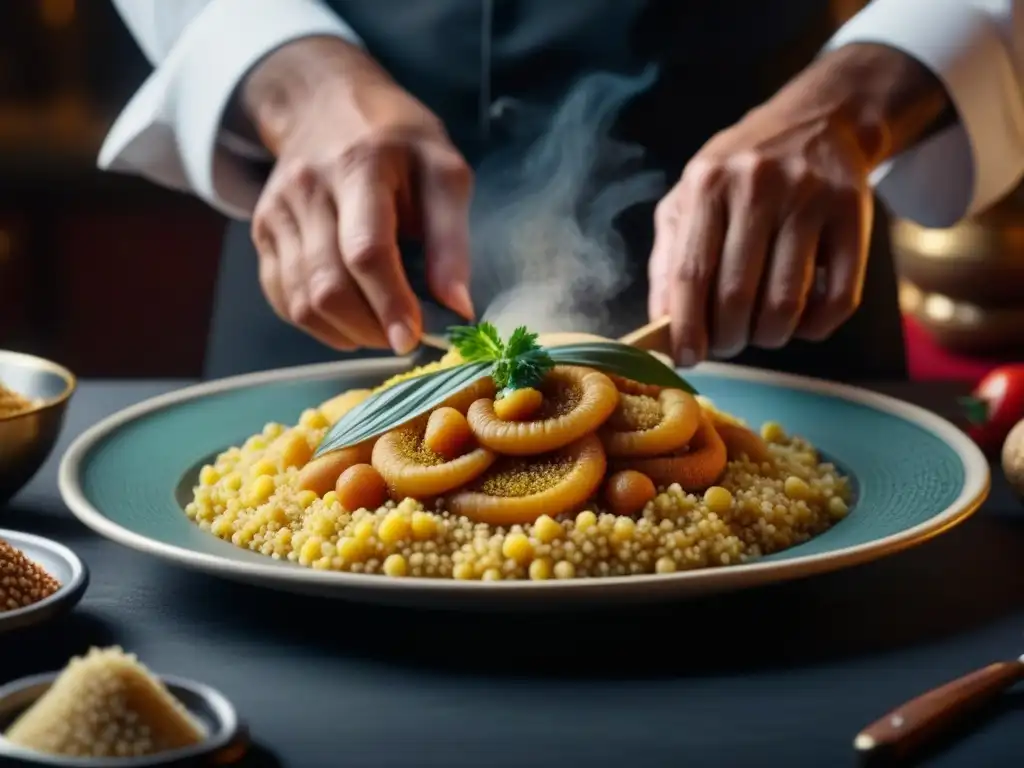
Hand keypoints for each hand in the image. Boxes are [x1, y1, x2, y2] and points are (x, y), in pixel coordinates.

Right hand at [245, 38, 473, 353]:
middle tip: (405, 337)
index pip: (366, 250)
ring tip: (382, 328)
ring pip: (301, 301)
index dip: (390, 303)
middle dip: (371, 327)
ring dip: (347, 332)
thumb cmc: (397, 141)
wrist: (324, 104)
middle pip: (328, 285)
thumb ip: (451, 239)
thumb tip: (457, 307)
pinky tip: (350, 318)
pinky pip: (282, 299)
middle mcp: (307, 189)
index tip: (412, 339)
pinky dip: (319, 324)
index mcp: (359, 166)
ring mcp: (277, 213)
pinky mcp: (262, 232)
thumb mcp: (443, 171)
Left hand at [649, 44, 948, 365]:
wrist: (818, 119)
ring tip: (762, 331)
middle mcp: (757, 187)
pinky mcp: (854, 214)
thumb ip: (669, 258)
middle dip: (727, 339)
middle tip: (728, 344)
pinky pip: (838, 299)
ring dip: (769, 337)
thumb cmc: (741, 174)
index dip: (685, 327)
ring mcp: (810, 199)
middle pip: (735, 296)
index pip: (689, 273)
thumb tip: (661, 325)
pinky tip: (802, 320)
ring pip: (785, 304)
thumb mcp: (692, 198)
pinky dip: (815, 327)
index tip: (685, 358)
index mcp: (707, 185)